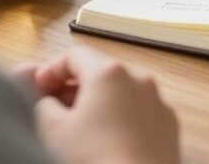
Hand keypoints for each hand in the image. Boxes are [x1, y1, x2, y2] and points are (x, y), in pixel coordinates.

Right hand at [16, 47, 178, 163]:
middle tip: (54, 110)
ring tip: (81, 130)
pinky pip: (140, 111)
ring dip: (99, 103)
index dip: (50, 70)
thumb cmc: (95, 160)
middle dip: (74, 88)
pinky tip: (109, 142)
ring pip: (122, 92)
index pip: (74, 55)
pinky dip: (122, 118)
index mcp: (108, 72)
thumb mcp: (53, 129)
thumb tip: (47, 100)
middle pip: (99, 72)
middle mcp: (139, 79)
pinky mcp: (169, 124)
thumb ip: (42, 103)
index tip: (38, 88)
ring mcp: (158, 101)